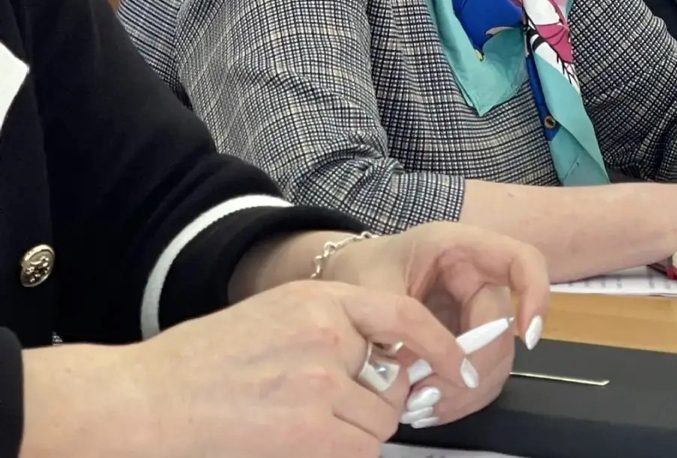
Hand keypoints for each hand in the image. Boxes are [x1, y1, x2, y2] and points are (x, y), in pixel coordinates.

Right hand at [21, 281, 476, 457]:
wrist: (151, 399)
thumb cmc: (206, 363)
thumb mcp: (276, 318)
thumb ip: (331, 329)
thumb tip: (384, 360)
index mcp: (320, 300)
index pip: (404, 317)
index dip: (440, 347)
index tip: (460, 370)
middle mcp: (328, 336)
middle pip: (393, 384)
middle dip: (375, 404)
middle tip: (332, 410)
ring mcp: (321, 385)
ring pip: (378, 426)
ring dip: (356, 435)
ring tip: (304, 427)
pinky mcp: (310, 434)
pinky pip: (357, 454)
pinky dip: (340, 455)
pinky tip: (300, 444)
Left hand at [323, 222, 549, 429]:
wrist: (349, 280)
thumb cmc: (361, 269)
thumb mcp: (370, 286)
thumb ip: (398, 323)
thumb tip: (421, 371)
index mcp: (460, 248)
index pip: (522, 261)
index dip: (536, 294)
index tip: (528, 336)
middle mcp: (478, 280)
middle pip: (502, 328)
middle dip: (472, 367)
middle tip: (427, 394)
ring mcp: (475, 313)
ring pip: (496, 361)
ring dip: (465, 391)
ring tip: (420, 407)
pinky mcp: (466, 342)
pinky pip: (479, 376)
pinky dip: (458, 398)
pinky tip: (428, 408)